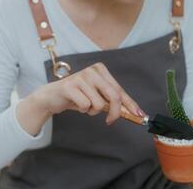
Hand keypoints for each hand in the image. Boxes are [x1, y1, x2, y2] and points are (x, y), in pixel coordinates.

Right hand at [17, 62, 143, 134]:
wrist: (53, 96)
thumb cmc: (78, 96)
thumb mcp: (97, 96)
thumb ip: (112, 101)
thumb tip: (133, 112)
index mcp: (101, 70)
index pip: (120, 90)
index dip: (130, 104)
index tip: (139, 115)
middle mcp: (92, 71)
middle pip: (114, 96)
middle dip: (115, 113)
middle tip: (110, 121)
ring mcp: (81, 77)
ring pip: (99, 104)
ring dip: (92, 111)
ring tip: (85, 105)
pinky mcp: (70, 86)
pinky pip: (85, 105)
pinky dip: (83, 110)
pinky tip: (76, 104)